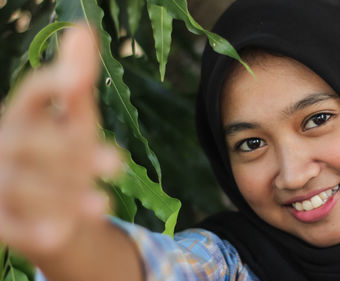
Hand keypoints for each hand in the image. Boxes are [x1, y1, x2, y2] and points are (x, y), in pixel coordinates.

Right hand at [0, 25, 119, 263]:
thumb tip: (86, 27)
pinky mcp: (0, 218)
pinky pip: (10, 226)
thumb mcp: (74, 116)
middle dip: (70, 153)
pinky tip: (60, 235)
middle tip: (118, 164)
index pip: (33, 90)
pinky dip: (33, 230)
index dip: (56, 84)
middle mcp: (6, 144)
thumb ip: (77, 80)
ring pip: (22, 187)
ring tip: (104, 204)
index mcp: (23, 113)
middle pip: (30, 144)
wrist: (44, 200)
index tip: (81, 80)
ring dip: (61, 195)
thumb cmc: (61, 149)